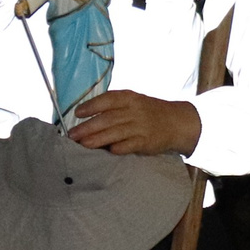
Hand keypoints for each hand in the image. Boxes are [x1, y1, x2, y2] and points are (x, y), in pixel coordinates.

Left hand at [67, 90, 200, 156]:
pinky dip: (118, 148)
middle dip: (87, 127)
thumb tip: (86, 119)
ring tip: (82, 144)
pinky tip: (108, 151)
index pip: (107, 100)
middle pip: (107, 119)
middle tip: (72, 134)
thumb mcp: (133, 102)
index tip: (77, 113)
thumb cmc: (148, 112)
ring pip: (115, 133)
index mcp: (128, 98)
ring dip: (97, 139)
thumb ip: (113, 108)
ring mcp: (140, 126)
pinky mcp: (146, 141)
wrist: (177, 122)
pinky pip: (129, 145)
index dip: (91, 106)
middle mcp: (133, 111)